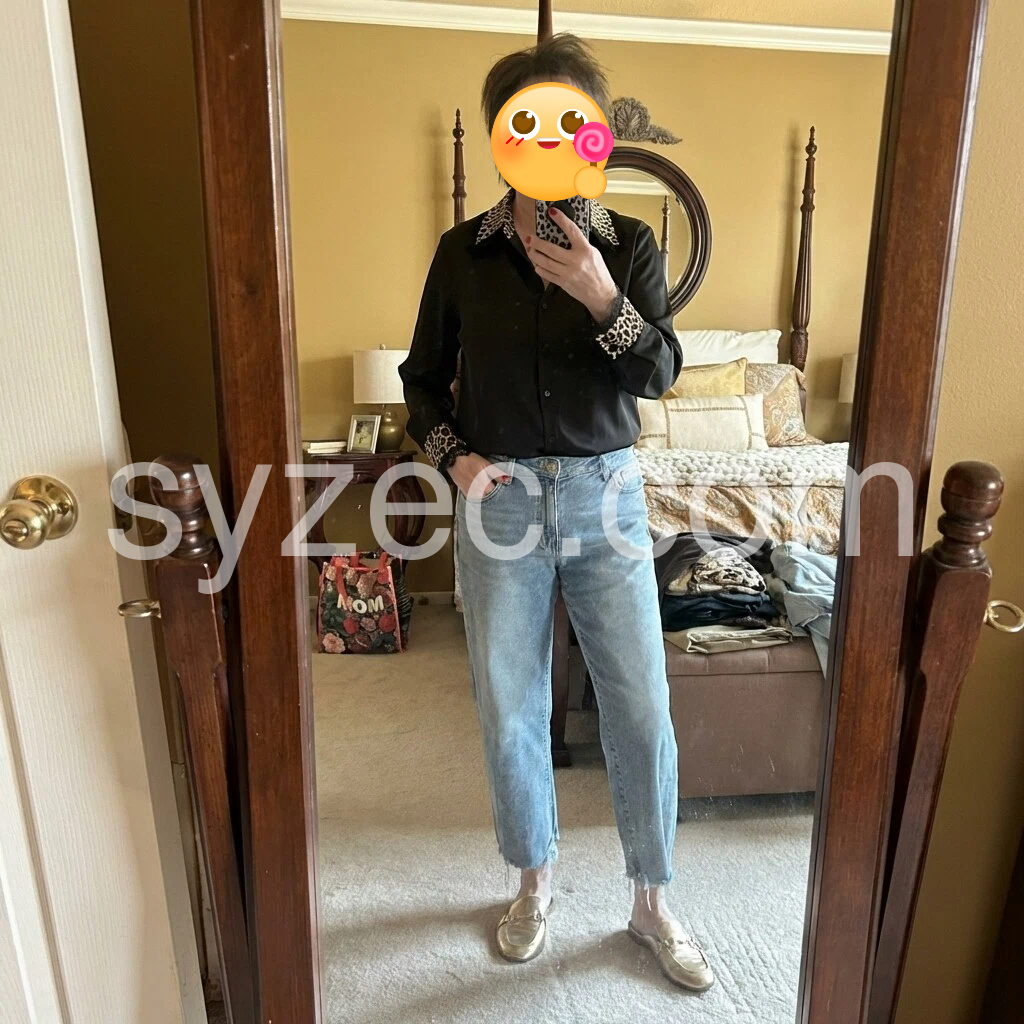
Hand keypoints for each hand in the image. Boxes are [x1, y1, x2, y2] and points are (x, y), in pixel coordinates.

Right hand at [449, 453, 509, 499]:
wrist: (453, 461)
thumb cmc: (471, 461)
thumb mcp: (485, 464)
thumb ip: (497, 474)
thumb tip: (507, 480)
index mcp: (485, 487)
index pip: (497, 491)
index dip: (499, 486)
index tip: (497, 481)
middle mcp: (479, 493)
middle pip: (490, 495)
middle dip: (492, 490)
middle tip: (490, 480)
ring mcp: (472, 495)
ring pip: (484, 497)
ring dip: (485, 492)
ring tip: (483, 482)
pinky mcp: (466, 494)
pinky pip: (476, 497)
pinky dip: (479, 492)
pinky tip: (477, 485)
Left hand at [525, 207, 618, 321]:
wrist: (601, 294)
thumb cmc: (598, 272)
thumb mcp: (594, 253)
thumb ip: (580, 245)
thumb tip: (566, 235)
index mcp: (585, 250)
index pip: (571, 230)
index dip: (561, 220)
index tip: (552, 212)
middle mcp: (575, 261)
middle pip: (551, 249)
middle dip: (537, 243)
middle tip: (530, 238)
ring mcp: (568, 273)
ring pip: (546, 262)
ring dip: (535, 255)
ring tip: (530, 250)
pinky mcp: (563, 283)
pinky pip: (547, 274)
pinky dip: (540, 268)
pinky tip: (537, 264)